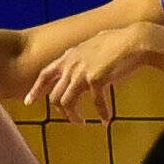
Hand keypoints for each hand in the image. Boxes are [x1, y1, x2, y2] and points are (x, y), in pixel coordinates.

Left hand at [25, 23, 154, 124]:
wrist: (135, 41)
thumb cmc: (121, 40)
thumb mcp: (95, 43)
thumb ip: (88, 51)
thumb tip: (93, 48)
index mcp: (70, 55)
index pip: (45, 74)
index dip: (36, 89)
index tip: (29, 102)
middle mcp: (71, 64)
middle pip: (54, 95)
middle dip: (61, 111)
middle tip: (72, 119)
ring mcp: (81, 72)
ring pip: (67, 102)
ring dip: (74, 116)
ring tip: (82, 123)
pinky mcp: (95, 80)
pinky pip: (96, 103)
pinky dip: (102, 114)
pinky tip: (106, 120)